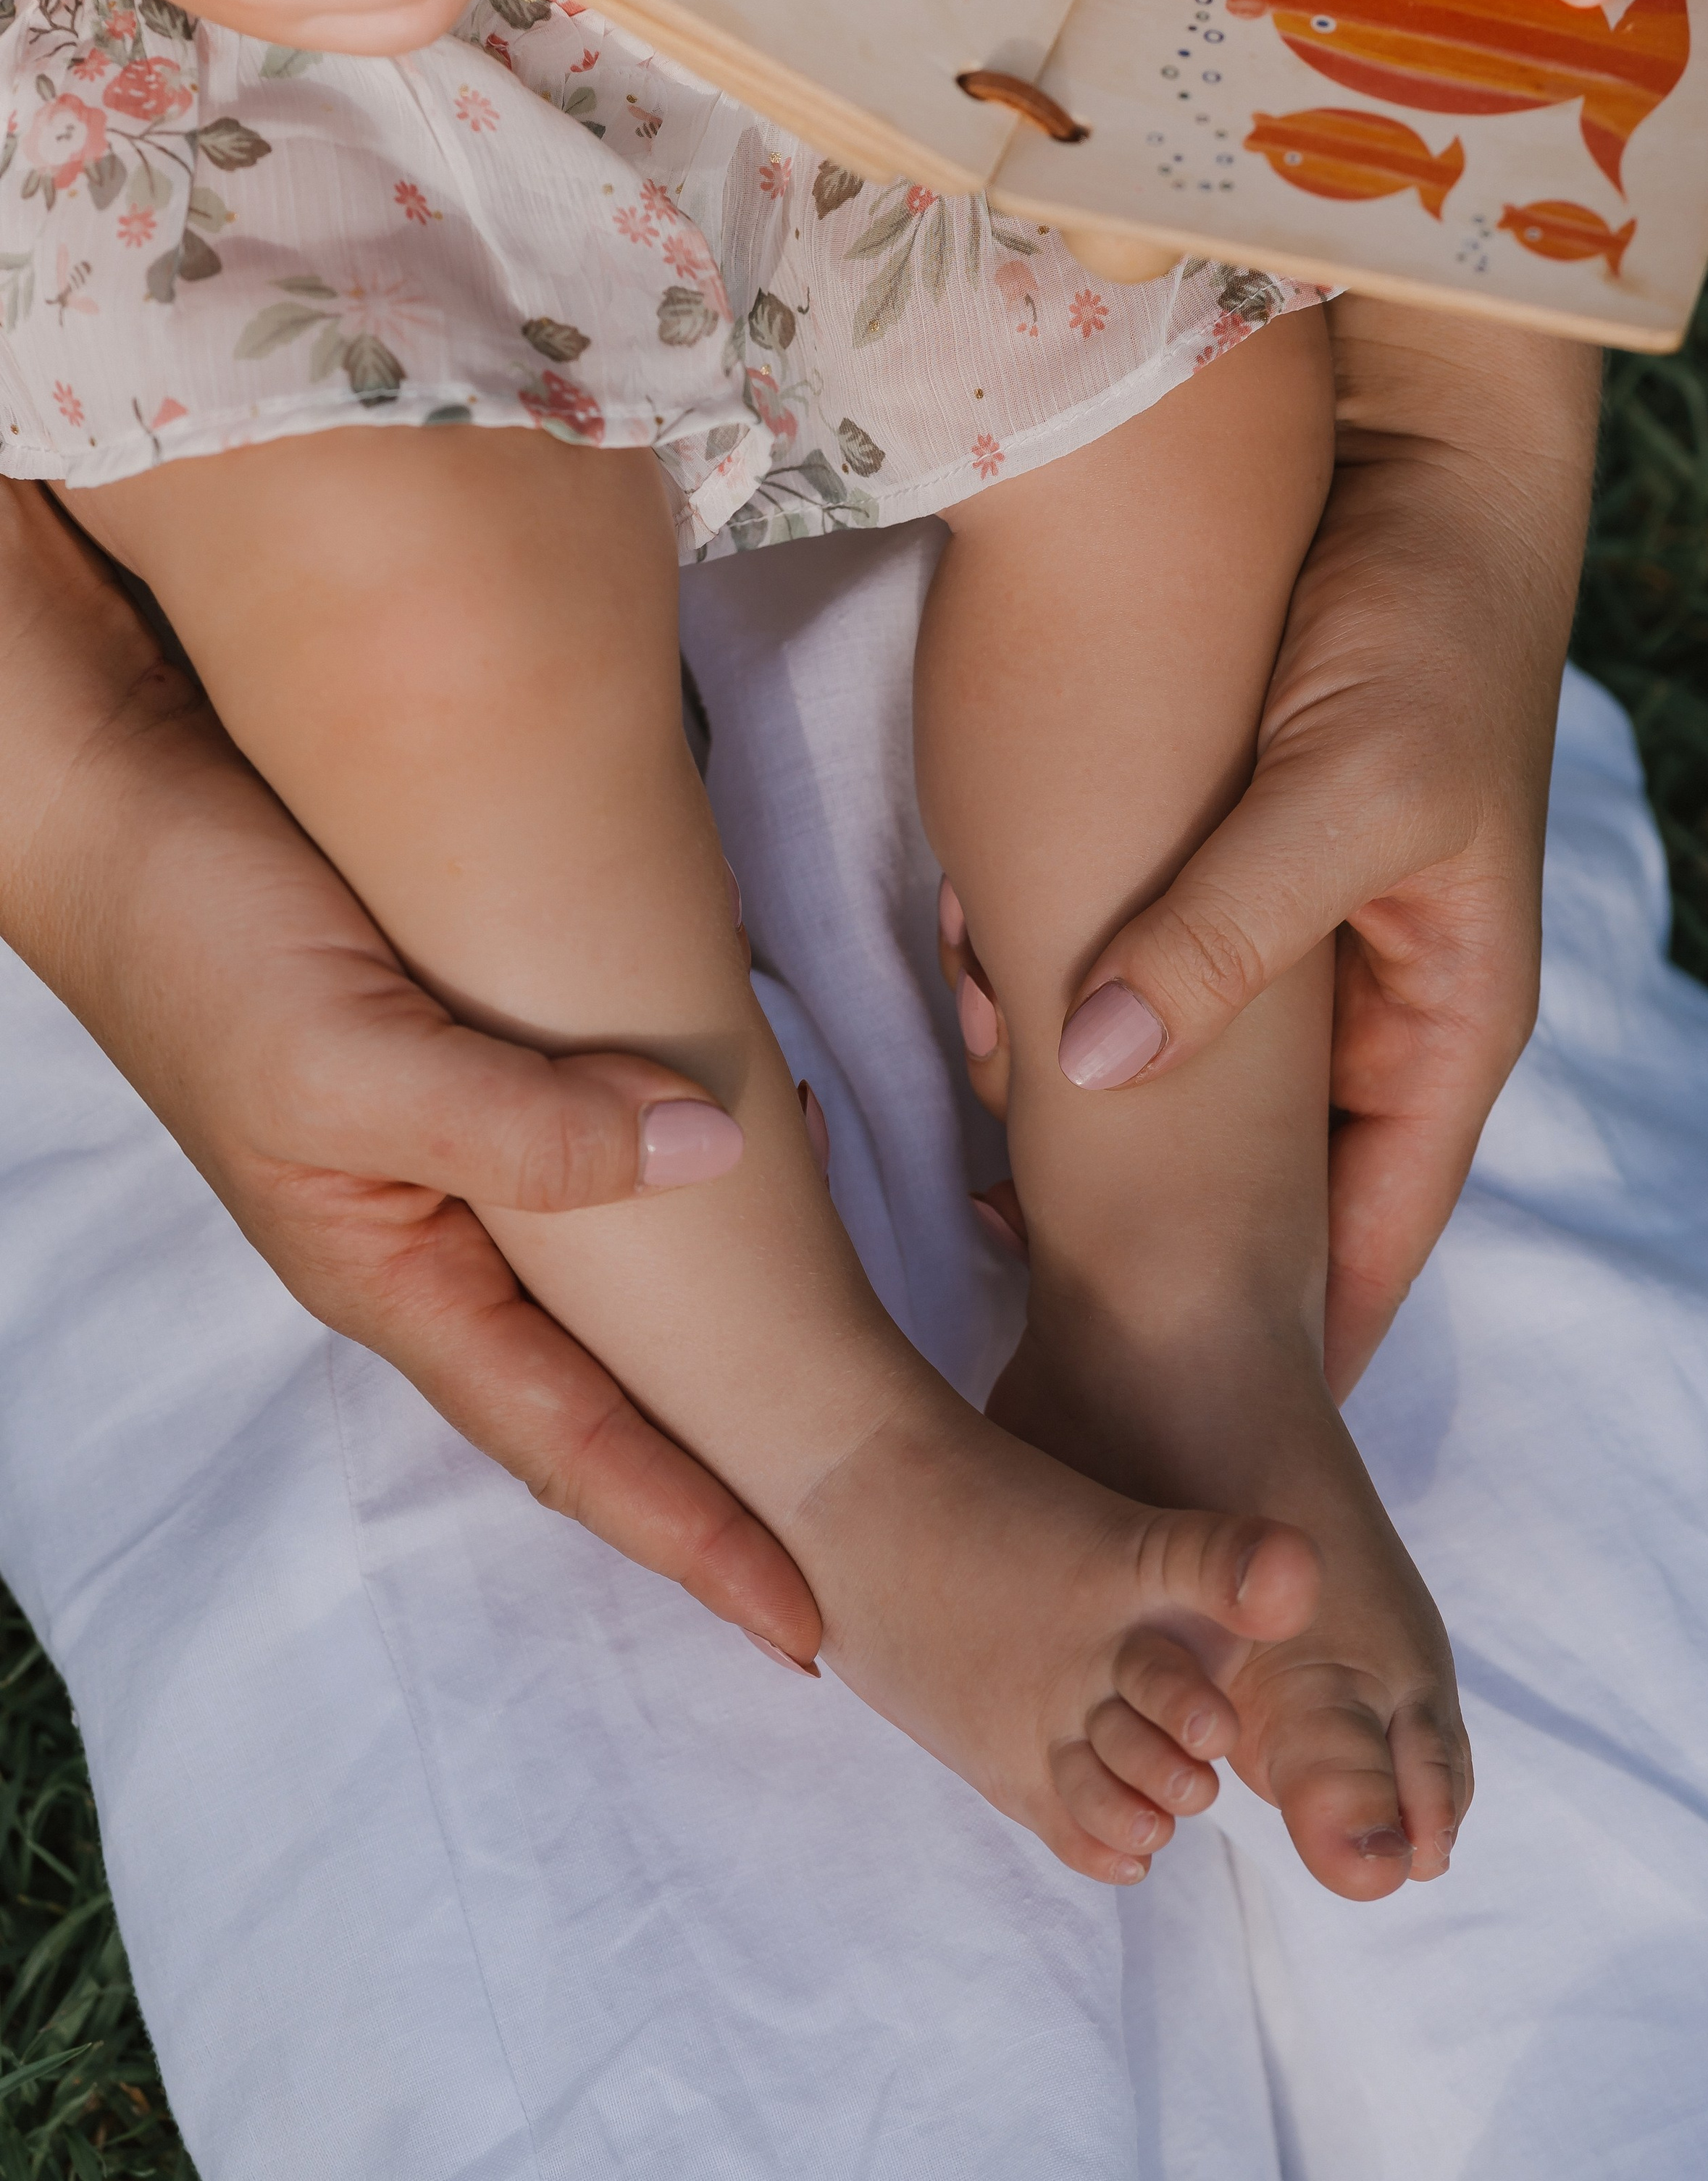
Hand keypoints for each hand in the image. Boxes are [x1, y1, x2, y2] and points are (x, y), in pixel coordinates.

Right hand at [0, 486, 821, 1664]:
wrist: (123, 808)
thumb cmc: (206, 946)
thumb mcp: (350, 1059)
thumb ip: (514, 1124)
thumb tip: (705, 1157)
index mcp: (398, 1275)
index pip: (573, 1444)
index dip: (690, 1533)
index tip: (808, 1627)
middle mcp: (437, 1237)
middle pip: (603, 1392)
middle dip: (720, 1472)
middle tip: (855, 1534)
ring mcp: (456, 1156)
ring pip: (613, 1280)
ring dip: (715, 1337)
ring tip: (832, 1387)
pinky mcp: (477, 1063)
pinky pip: (606, 1154)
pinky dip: (691, 1174)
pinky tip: (766, 1151)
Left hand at [943, 303, 1599, 1400]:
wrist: (1411, 463)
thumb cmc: (1422, 631)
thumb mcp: (1341, 793)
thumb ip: (1225, 934)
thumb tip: (1089, 1073)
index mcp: (1441, 1027)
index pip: (1369, 1237)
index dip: (1291, 1345)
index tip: (1189, 1449)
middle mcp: (1369, 1007)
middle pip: (1274, 1191)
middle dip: (1170, 1259)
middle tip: (1045, 1342)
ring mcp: (1297, 941)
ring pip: (1191, 1090)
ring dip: (1099, 1134)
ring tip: (990, 1214)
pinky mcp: (1226, 868)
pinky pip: (1146, 982)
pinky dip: (1073, 1011)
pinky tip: (984, 1026)